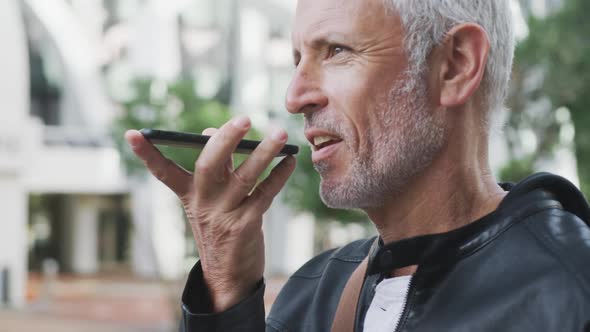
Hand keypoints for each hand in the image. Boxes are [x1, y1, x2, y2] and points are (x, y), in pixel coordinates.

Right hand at [125, 116, 295, 311]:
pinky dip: (279, 175)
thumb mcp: (209, 201)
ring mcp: (224, 216)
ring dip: (264, 153)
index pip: (164, 172)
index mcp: (189, 196)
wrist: (228, 277)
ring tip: (279, 134)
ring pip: (244, 177)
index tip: (132, 134)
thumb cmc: (221, 229)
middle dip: (225, 139)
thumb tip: (212, 130)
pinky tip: (289, 160)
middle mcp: (203, 204)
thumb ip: (214, 166)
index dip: (148, 154)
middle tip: (244, 119)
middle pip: (209, 165)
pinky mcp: (246, 226)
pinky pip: (265, 194)